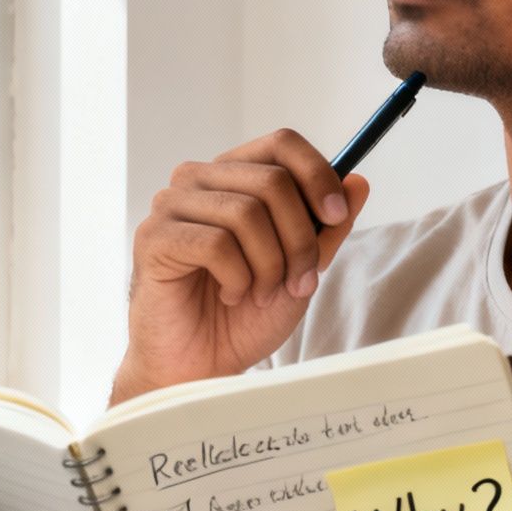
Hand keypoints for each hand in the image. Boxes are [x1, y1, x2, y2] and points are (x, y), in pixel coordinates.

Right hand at [112, 129, 370, 404]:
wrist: (202, 367)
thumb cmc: (243, 317)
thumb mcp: (302, 269)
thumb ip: (326, 227)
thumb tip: (357, 181)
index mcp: (233, 176)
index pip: (281, 143)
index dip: (317, 174)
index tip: (336, 215)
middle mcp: (198, 180)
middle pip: (272, 180)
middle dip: (300, 239)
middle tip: (299, 282)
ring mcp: (171, 206)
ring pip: (246, 213)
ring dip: (270, 266)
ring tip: (262, 294)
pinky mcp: (154, 238)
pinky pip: (216, 244)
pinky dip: (237, 278)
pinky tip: (230, 294)